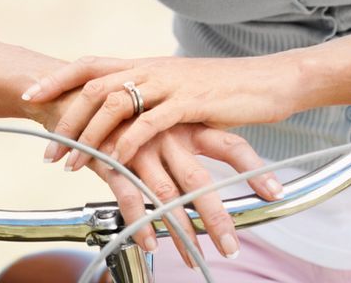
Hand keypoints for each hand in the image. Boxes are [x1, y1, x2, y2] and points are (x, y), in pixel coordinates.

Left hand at [24, 54, 297, 172]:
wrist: (272, 80)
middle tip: (48, 149)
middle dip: (64, 116)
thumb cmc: (228, 89)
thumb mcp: (180, 89)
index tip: (30, 96)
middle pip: (93, 84)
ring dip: (88, 134)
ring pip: (115, 102)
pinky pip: (150, 121)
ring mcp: (170, 83)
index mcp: (146, 63)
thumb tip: (126, 112)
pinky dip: (128, 141)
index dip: (57, 77)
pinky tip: (115, 160)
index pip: (90, 64)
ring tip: (72, 163)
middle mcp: (152, 68)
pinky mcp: (191, 101)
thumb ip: (152, 97)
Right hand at [87, 124, 275, 264]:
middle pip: (200, 180)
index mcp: (186, 123)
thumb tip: (212, 171)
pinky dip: (141, 222)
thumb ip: (187, 142)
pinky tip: (150, 242)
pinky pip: (130, 196)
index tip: (276, 192)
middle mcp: (167, 135)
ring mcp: (140, 147)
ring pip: (167, 194)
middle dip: (217, 218)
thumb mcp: (163, 118)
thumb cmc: (125, 110)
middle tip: (230, 248)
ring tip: (192, 257)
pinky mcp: (111, 158)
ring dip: (181, 230)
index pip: (229, 144)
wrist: (75, 92)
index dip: (254, 167)